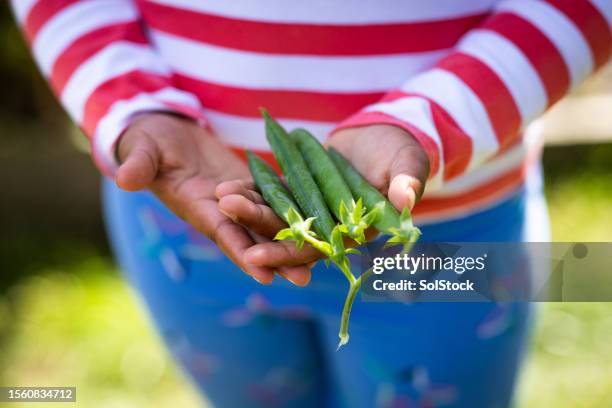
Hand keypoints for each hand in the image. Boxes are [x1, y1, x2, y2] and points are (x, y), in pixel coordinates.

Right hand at [115, 113, 310, 285]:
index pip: (222, 235)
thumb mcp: (142, 149)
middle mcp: (219, 210)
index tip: (265, 277)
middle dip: (276, 258)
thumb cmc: (148, 139)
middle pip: (252, 238)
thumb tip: (123, 178)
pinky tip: (319, 217)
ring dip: (291, 238)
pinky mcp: (247, 185)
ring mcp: (235, 200)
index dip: (243, 254)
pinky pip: (273, 199)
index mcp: (195, 207)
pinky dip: (294, 208)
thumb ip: (138, 165)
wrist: (163, 130)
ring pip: (267, 222)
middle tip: (305, 277)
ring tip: (321, 254)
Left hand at [216, 124, 428, 269]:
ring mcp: (310, 208)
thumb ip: (406, 182)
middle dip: (256, 227)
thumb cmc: (402, 152)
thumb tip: (406, 200)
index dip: (286, 254)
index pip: (316, 251)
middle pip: (287, 234)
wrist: (384, 135)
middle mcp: (327, 228)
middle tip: (225, 213)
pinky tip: (227, 187)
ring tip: (221, 196)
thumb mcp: (408, 163)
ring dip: (248, 209)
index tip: (254, 255)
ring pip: (275, 214)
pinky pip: (272, 193)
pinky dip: (252, 191)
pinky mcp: (299, 189)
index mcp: (353, 233)